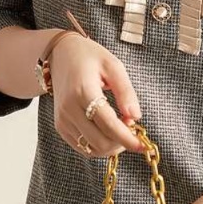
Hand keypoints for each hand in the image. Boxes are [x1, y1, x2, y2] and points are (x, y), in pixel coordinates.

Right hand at [49, 33, 145, 157]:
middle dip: (121, 143)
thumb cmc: (89, 57)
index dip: (127, 138)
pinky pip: (82, 147)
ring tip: (120, 128)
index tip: (142, 146)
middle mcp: (69, 109)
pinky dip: (99, 145)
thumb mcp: (113, 66)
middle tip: (131, 129)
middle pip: (100, 142)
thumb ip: (125, 91)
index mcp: (83, 91)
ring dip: (111, 146)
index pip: (108, 124)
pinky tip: (107, 131)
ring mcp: (62, 120)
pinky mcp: (60, 126)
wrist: (61, 54)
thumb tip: (136, 116)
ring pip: (91, 149)